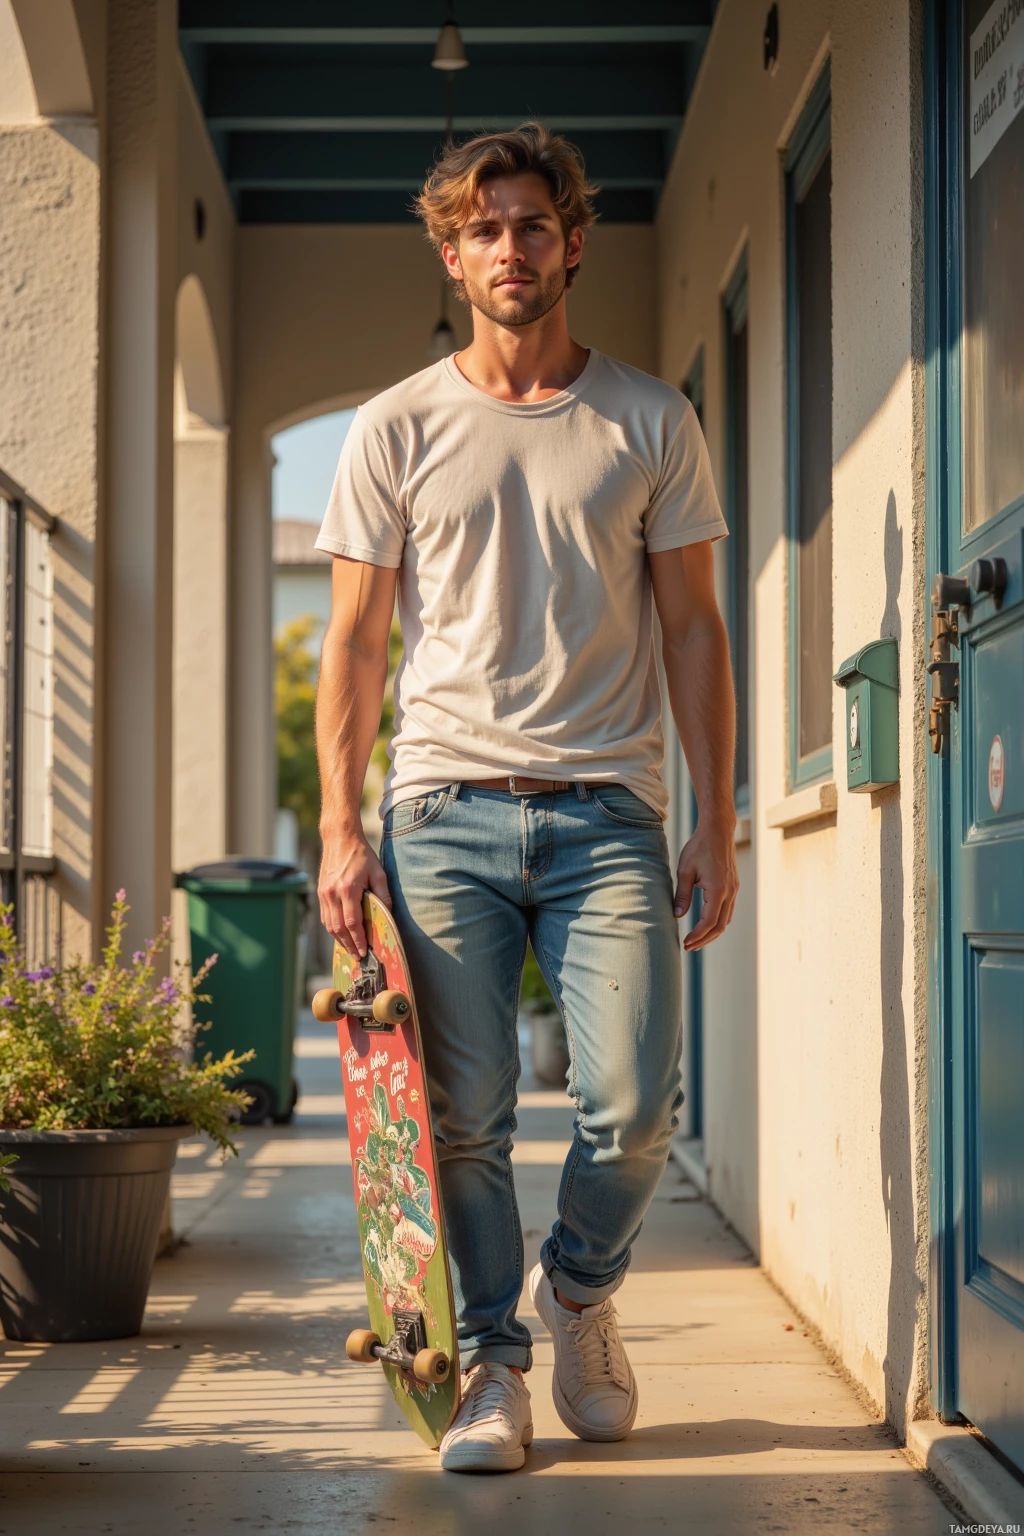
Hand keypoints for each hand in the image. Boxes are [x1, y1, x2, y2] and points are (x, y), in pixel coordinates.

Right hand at [318, 833, 391, 956]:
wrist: (339, 838)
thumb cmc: (361, 854)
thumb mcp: (378, 872)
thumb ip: (383, 895)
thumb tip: (388, 915)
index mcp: (348, 889)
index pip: (352, 922)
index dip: (358, 940)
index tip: (364, 951)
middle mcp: (332, 894)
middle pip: (339, 928)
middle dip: (348, 945)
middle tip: (357, 957)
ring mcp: (324, 893)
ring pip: (329, 925)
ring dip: (339, 939)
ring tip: (350, 949)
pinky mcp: (320, 892)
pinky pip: (325, 916)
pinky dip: (333, 928)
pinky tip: (341, 934)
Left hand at [674, 814, 738, 949]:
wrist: (717, 830)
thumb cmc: (699, 847)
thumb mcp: (685, 871)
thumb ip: (682, 895)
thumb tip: (677, 916)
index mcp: (718, 890)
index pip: (708, 922)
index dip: (697, 936)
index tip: (685, 943)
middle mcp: (730, 892)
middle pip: (720, 926)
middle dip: (704, 939)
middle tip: (689, 947)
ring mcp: (734, 889)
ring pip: (726, 920)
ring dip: (712, 932)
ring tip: (696, 940)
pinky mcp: (733, 886)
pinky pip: (728, 910)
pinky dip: (718, 921)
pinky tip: (706, 924)